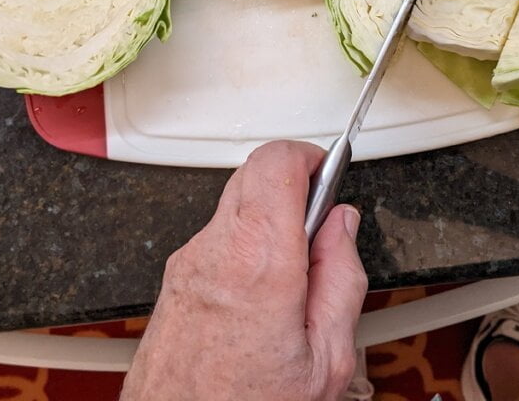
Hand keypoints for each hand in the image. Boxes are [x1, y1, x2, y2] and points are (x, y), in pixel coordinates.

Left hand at [121, 140, 367, 400]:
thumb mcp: (327, 360)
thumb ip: (342, 278)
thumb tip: (343, 226)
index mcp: (261, 264)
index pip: (277, 162)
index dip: (310, 157)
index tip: (329, 175)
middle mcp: (216, 252)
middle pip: (253, 172)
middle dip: (292, 185)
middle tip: (318, 228)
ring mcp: (188, 263)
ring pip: (235, 204)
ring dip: (267, 218)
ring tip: (293, 273)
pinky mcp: (175, 278)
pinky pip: (217, 237)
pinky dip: (244, 245)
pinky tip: (261, 292)